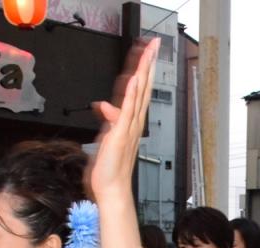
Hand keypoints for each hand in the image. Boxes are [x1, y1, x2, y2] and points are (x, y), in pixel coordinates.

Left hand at [88, 38, 158, 201]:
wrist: (111, 190)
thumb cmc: (109, 169)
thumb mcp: (106, 138)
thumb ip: (109, 119)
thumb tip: (105, 106)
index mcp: (130, 123)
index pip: (139, 91)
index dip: (144, 71)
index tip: (148, 53)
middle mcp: (133, 124)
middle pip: (143, 88)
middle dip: (148, 65)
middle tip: (155, 45)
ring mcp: (128, 128)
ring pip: (138, 95)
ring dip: (143, 73)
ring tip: (148, 53)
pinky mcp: (120, 134)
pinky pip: (128, 111)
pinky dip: (133, 95)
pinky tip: (136, 81)